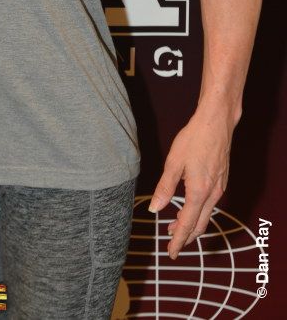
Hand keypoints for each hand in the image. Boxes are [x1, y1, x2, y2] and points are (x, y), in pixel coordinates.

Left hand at [149, 108, 232, 258]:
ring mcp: (219, 188)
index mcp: (199, 192)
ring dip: (191, 224)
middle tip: (171, 245)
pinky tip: (189, 207)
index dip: (178, 240)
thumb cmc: (193, 139)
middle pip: (199, 225)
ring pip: (206, 215)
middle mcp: (212, 194)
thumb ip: (164, 188)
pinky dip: (199, 212)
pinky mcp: (221, 181)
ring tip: (174, 226)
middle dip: (185, 237)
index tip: (170, 253)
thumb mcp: (173, 163)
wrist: (216, 123)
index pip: (187, 224)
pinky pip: (210, 205)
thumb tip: (155, 209)